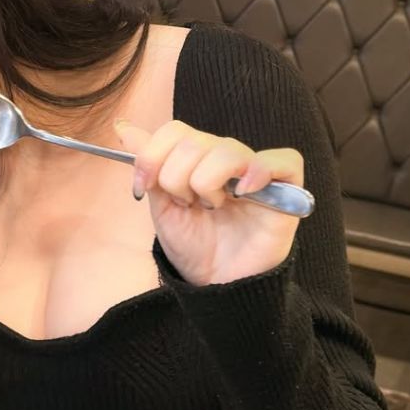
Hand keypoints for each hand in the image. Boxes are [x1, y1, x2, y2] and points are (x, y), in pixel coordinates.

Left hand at [114, 120, 303, 286]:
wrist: (216, 283)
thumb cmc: (193, 245)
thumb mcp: (161, 205)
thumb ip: (148, 164)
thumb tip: (123, 127)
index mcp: (197, 158)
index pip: (174, 131)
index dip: (152, 156)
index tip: (144, 188)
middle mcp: (226, 158)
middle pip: (193, 142)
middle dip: (177, 179)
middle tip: (187, 204)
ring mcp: (255, 171)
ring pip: (227, 151)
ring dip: (208, 184)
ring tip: (213, 208)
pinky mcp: (286, 189)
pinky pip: (283, 161)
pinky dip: (259, 171)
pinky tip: (243, 192)